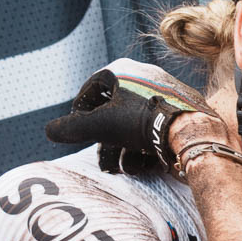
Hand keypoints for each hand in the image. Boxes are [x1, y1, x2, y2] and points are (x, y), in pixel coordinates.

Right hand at [44, 68, 224, 174]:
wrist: (191, 130)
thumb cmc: (142, 122)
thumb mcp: (100, 126)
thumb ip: (72, 128)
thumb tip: (49, 132)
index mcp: (124, 70)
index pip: (92, 88)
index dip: (80, 111)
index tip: (77, 130)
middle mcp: (146, 76)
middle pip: (115, 109)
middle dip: (104, 139)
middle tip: (100, 159)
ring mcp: (166, 92)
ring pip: (136, 122)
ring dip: (123, 148)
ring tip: (119, 170)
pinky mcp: (183, 110)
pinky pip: (157, 125)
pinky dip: (146, 145)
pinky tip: (143, 166)